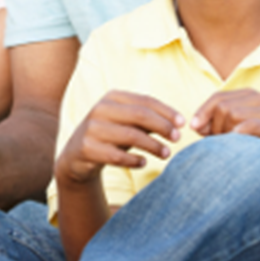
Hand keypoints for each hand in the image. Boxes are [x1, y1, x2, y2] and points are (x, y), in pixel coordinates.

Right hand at [56, 90, 183, 185]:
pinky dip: (135, 160)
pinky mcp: (87, 148)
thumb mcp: (126, 122)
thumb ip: (147, 119)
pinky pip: (117, 156)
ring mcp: (92, 128)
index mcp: (112, 97)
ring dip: (153, 145)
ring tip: (166, 154)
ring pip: (130, 135)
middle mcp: (100, 109)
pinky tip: (144, 163)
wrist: (77, 154)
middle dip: (162, 126)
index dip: (166, 111)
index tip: (182, 124)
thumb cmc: (110, 135)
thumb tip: (177, 123)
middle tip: (177, 139)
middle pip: (139, 115)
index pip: (145, 100)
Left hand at [191, 89, 259, 167]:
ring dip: (225, 132)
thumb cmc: (254, 146)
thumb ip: (211, 124)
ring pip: (233, 114)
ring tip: (229, 145)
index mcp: (248, 95)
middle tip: (218, 143)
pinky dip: (238, 133)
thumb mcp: (230, 131)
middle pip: (223, 106)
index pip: (218, 97)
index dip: (202, 111)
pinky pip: (251, 124)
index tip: (194, 128)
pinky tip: (235, 141)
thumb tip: (194, 124)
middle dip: (215, 126)